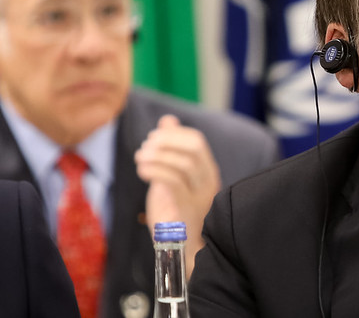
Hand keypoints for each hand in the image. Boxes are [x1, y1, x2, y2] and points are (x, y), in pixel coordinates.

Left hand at [134, 115, 220, 276]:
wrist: (180, 250)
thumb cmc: (175, 211)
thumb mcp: (172, 176)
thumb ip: (171, 150)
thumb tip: (168, 120)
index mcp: (207, 172)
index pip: (197, 141)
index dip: (173, 134)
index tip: (152, 137)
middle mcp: (209, 181)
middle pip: (194, 148)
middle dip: (166, 141)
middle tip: (145, 146)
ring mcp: (201, 195)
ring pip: (185, 163)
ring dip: (158, 155)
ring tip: (139, 158)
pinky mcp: (188, 209)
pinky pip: (175, 183)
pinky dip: (156, 171)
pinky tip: (142, 170)